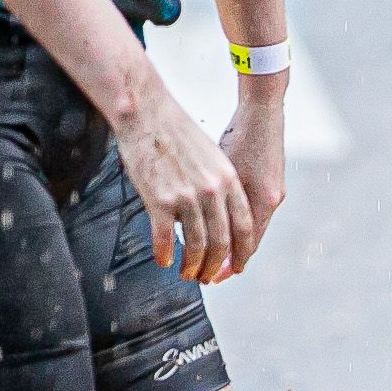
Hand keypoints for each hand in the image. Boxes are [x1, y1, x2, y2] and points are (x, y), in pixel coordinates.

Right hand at [117, 78, 257, 283]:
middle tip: (207, 278)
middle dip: (216, 265)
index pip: (244, 226)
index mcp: (230, 181)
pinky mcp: (161, 199)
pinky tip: (163, 261)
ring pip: (197, 245)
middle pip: (222, 241)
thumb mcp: (212, 156)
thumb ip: (221, 185)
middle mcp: (213, 191)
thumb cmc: (176, 133)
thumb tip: (222, 211)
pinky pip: (166, 238)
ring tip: (186, 273)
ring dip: (192, 265)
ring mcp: (188, 196)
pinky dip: (166, 254)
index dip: (242, 252)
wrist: (147, 112)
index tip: (236, 267)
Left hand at [219, 84, 288, 266]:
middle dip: (230, 259)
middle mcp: (272, 200)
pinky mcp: (273, 182)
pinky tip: (225, 224)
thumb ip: (217, 198)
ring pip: (251, 227)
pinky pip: (254, 211)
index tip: (214, 277)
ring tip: (215, 256)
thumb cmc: (241, 135)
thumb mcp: (224, 169)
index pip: (247, 244)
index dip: (229, 263)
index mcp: (262, 200)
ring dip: (234, 242)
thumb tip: (196, 224)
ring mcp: (275, 192)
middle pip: (250, 240)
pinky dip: (238, 224)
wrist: (264, 110)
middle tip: (209, 274)